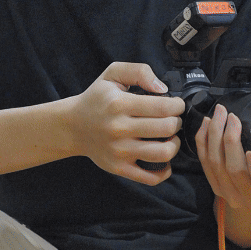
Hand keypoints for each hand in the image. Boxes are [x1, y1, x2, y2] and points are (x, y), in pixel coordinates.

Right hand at [69, 62, 184, 184]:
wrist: (73, 126)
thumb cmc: (97, 98)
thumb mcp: (112, 74)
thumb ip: (139, 72)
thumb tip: (162, 88)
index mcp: (119, 104)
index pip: (162, 107)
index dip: (177, 105)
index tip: (177, 104)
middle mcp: (119, 128)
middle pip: (166, 129)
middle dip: (177, 122)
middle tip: (174, 118)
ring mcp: (119, 151)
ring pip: (163, 153)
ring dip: (175, 144)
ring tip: (170, 137)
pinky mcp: (119, 168)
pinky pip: (151, 177)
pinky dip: (164, 170)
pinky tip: (163, 157)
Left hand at [195, 104, 250, 213]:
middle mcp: (249, 199)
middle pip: (233, 169)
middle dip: (229, 138)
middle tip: (231, 116)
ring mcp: (229, 194)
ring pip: (215, 163)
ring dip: (214, 135)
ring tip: (218, 115)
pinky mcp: (215, 187)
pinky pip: (203, 162)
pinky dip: (202, 140)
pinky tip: (206, 124)